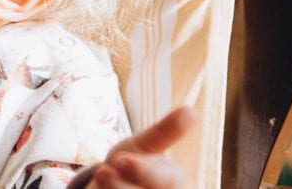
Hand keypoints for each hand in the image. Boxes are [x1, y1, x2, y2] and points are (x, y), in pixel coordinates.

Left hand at [69, 106, 197, 188]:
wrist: (113, 182)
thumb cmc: (132, 161)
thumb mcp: (146, 144)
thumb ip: (166, 131)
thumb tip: (192, 111)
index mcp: (174, 182)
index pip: (165, 181)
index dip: (142, 170)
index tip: (121, 159)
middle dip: (122, 186)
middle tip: (102, 172)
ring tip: (99, 177)